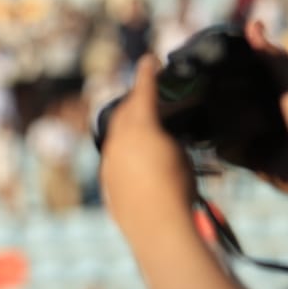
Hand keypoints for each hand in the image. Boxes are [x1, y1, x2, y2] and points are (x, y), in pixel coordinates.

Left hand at [100, 55, 195, 229]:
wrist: (156, 227)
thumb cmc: (178, 189)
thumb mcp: (180, 156)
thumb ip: (166, 138)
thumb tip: (160, 135)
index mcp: (140, 128)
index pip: (144, 93)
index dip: (147, 75)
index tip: (148, 61)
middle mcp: (118, 141)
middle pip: (123, 113)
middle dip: (134, 101)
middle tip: (147, 95)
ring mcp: (109, 162)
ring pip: (116, 136)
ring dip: (128, 128)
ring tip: (144, 127)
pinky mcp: (107, 181)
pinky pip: (114, 159)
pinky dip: (126, 153)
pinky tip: (138, 159)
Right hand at [217, 22, 287, 196]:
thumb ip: (273, 57)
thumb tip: (253, 23)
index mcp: (270, 92)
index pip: (240, 75)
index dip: (223, 69)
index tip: (202, 61)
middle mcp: (258, 112)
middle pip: (225, 100)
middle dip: (214, 97)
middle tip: (195, 91)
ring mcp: (251, 135)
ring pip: (221, 124)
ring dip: (217, 122)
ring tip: (209, 117)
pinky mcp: (246, 157)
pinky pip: (223, 149)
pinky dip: (222, 145)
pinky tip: (221, 139)